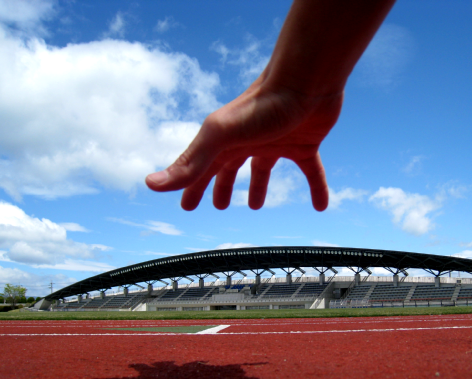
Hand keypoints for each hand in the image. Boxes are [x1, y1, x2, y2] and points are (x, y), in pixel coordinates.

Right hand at [145, 72, 342, 210]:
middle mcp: (249, 141)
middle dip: (222, 186)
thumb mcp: (221, 136)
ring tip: (257, 206)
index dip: (193, 187)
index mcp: (226, 141)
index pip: (203, 170)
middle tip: (220, 207)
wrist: (307, 78)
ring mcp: (277, 141)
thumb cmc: (263, 104)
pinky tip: (321, 206)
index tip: (186, 206)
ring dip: (260, 187)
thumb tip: (151, 184)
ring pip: (264, 169)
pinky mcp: (306, 143)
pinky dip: (316, 188)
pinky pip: (311, 171)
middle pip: (230, 169)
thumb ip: (191, 161)